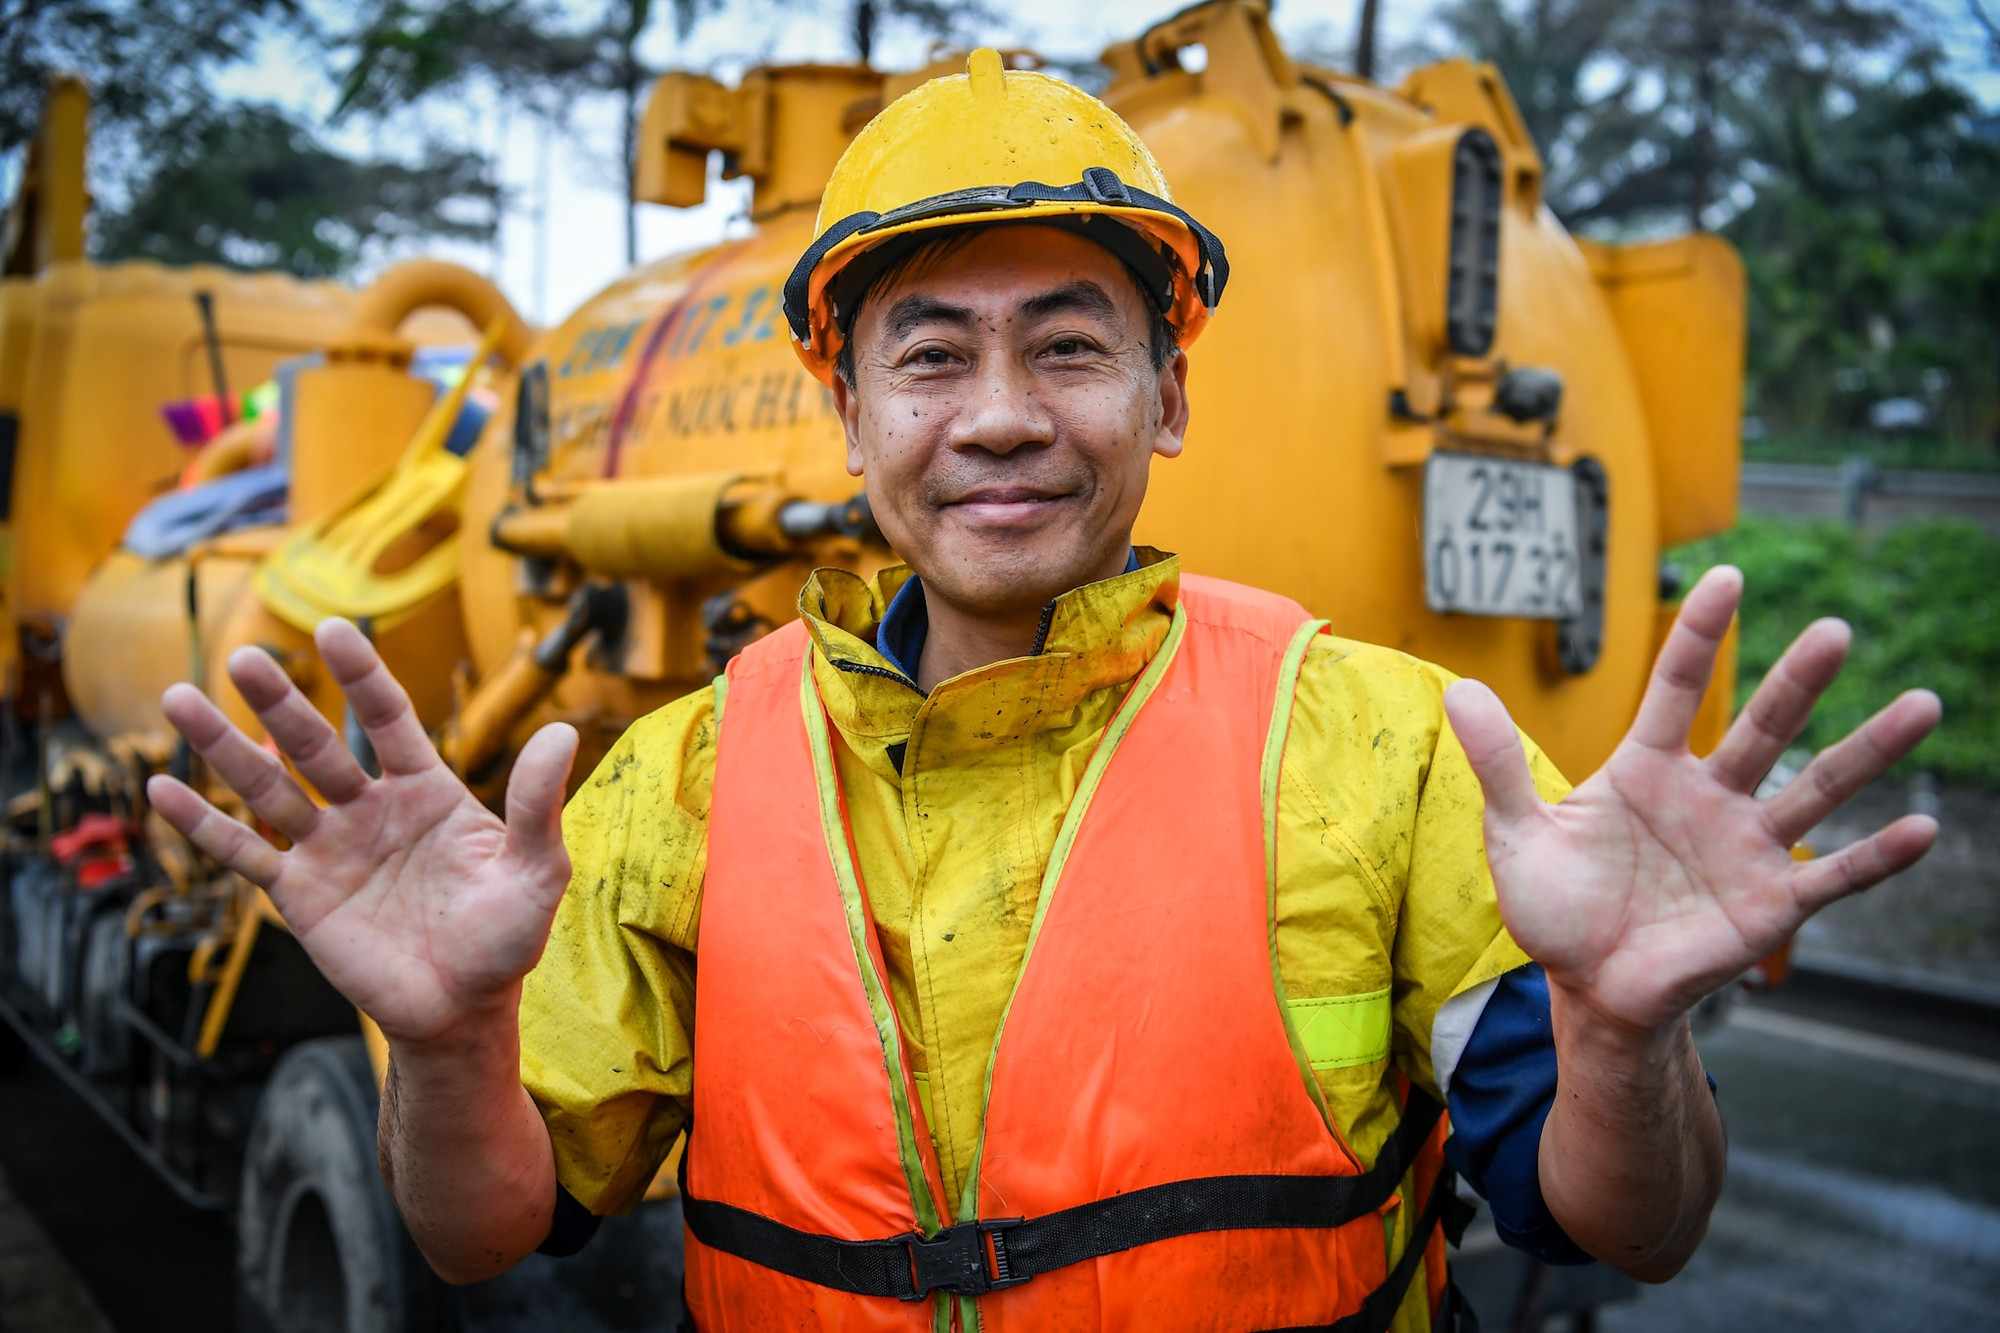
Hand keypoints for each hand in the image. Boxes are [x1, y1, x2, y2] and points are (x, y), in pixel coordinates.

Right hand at [146, 619, 577, 1045]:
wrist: (464, 1008)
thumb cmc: (506, 936)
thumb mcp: (537, 870)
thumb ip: (538, 802)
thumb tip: (563, 730)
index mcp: (427, 790)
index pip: (386, 718)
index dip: (360, 676)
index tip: (332, 629)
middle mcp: (371, 808)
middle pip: (315, 743)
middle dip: (280, 702)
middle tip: (244, 658)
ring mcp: (330, 848)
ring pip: (268, 787)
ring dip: (223, 746)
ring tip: (178, 698)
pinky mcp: (300, 894)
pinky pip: (245, 852)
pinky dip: (203, 824)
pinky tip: (162, 789)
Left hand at [1445, 565, 1940, 1034]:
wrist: (1590, 991)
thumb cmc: (1556, 910)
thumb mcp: (1517, 834)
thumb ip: (1498, 764)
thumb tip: (1460, 689)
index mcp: (1646, 769)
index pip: (1676, 687)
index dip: (1699, 635)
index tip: (1727, 576)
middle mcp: (1707, 796)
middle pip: (1761, 726)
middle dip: (1798, 680)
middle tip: (1837, 630)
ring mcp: (1744, 847)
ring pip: (1816, 787)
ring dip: (1869, 750)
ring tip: (1924, 703)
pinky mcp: (1769, 904)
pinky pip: (1832, 875)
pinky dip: (1877, 856)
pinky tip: (1925, 829)